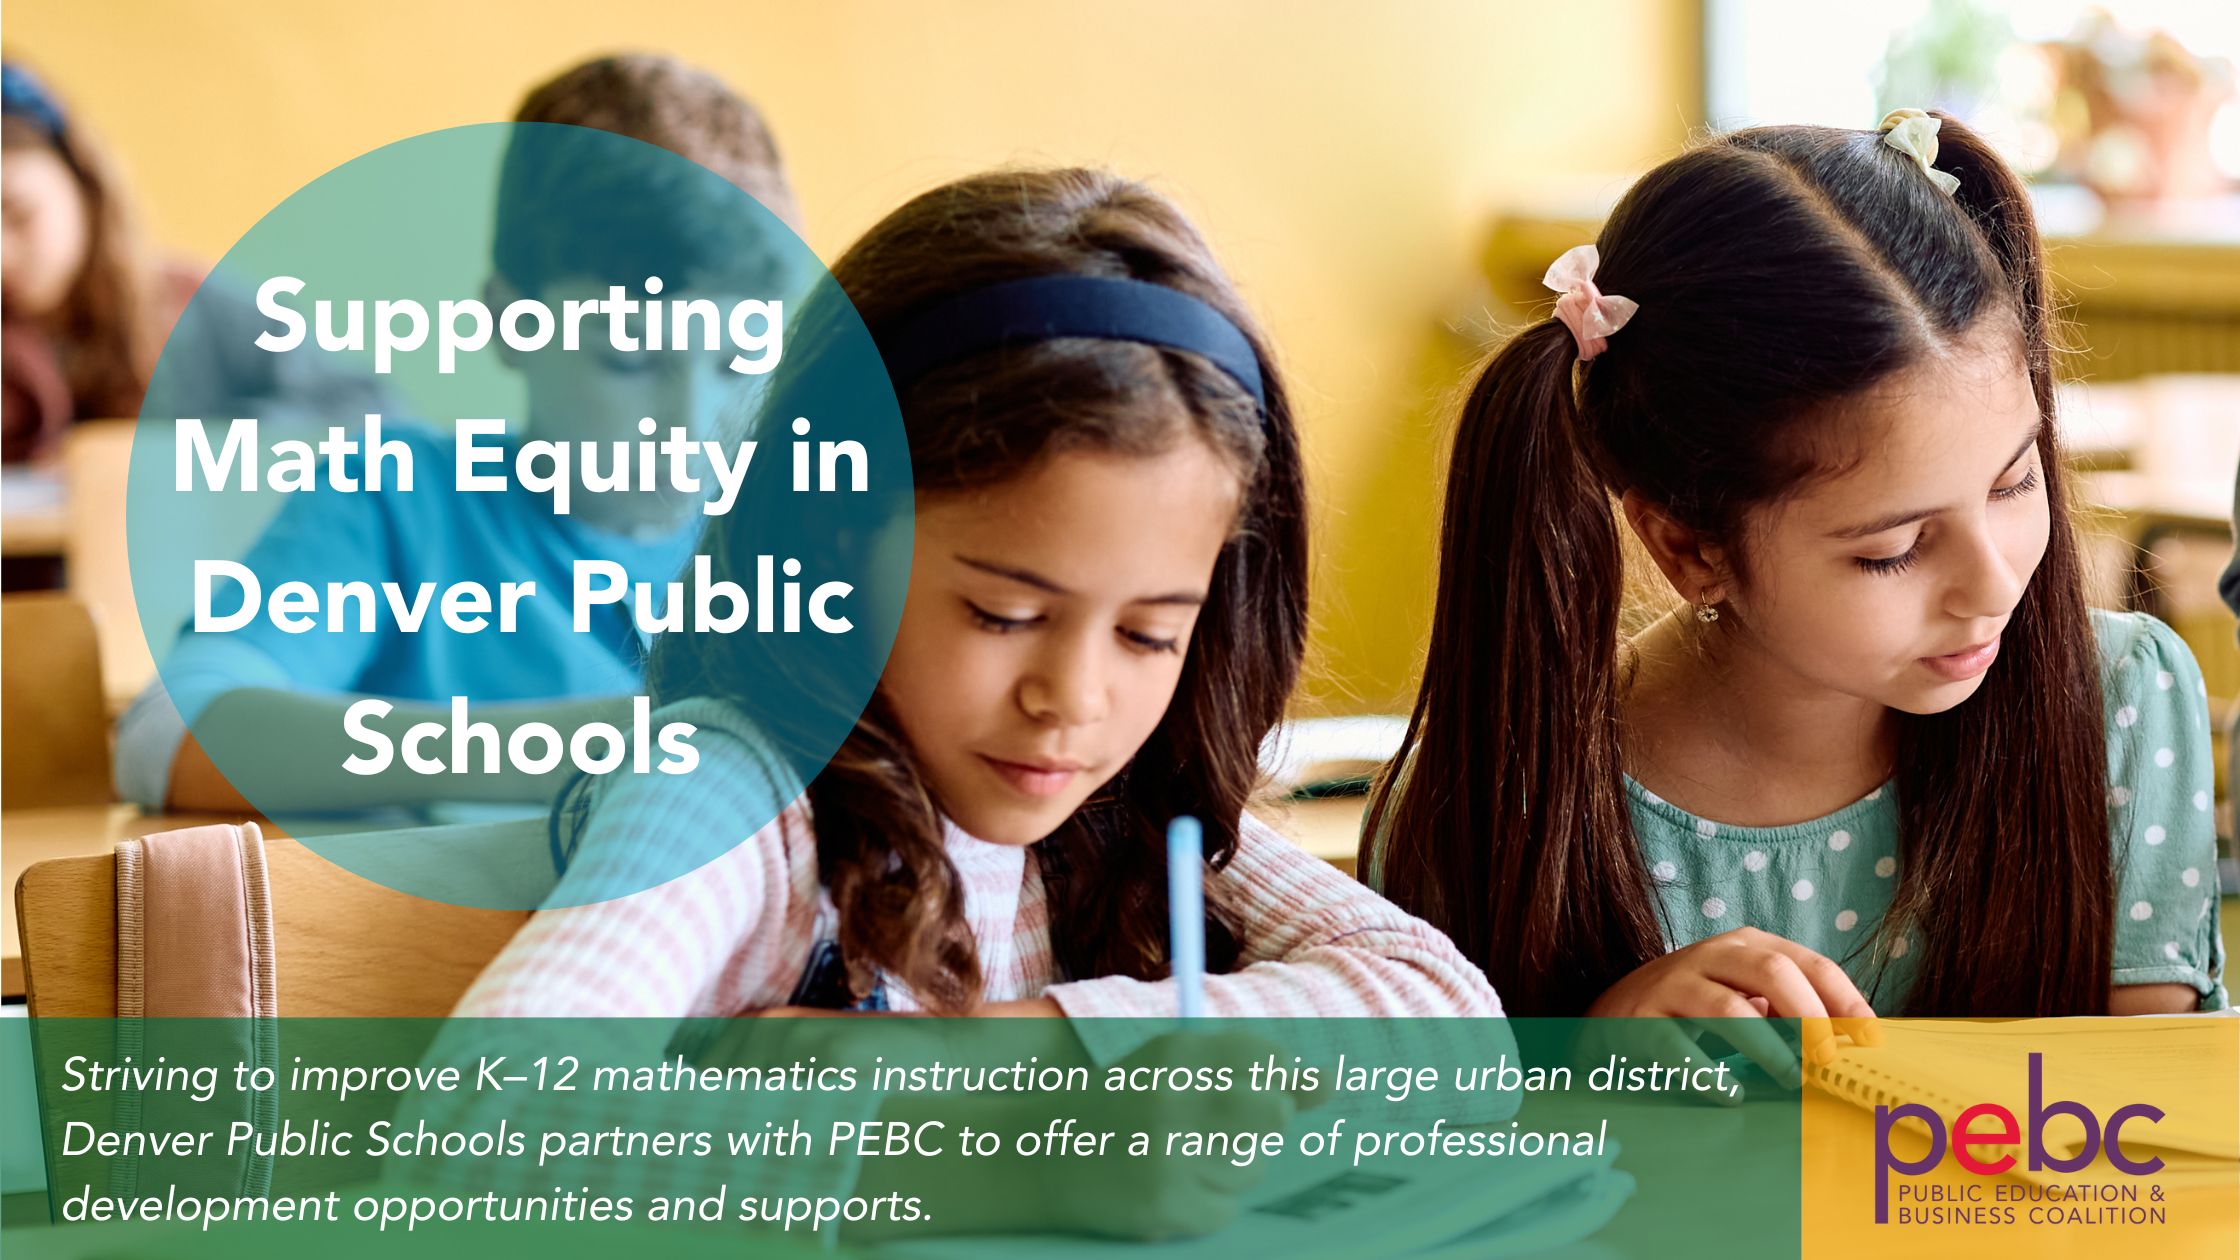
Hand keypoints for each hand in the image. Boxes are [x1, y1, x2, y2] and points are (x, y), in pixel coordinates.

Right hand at [1011, 1028, 1320, 1239]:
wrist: (1039, 1155)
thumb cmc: (1122, 1105)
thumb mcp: (1176, 1068)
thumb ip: (1252, 1069)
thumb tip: (1332, 1081)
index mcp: (1176, 1054)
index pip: (1267, 1058)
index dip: (1275, 1080)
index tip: (1257, 1088)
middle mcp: (1174, 1099)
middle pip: (1273, 1115)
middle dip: (1264, 1125)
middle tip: (1225, 1128)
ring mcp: (1168, 1156)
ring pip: (1252, 1166)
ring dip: (1228, 1167)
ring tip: (1179, 1156)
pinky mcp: (1164, 1205)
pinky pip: (1226, 1208)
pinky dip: (1206, 1203)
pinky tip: (1168, 1187)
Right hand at [1585, 927, 1879, 1085]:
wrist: (1609, 1017)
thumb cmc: (1694, 1009)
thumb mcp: (1744, 994)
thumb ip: (1789, 1009)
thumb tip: (1850, 1041)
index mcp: (1744, 945)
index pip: (1809, 963)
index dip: (1846, 1000)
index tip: (1872, 1039)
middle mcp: (1709, 956)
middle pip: (1773, 972)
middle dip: (1811, 1017)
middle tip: (1829, 1059)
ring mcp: (1672, 986)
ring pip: (1729, 1010)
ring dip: (1770, 1050)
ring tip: (1790, 1080)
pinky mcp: (1641, 1021)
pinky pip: (1679, 1049)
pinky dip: (1710, 1075)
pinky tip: (1729, 1094)